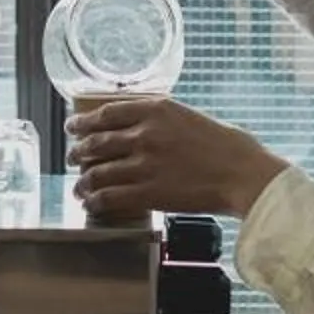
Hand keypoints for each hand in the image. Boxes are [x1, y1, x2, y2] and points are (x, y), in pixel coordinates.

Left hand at [66, 96, 288, 217]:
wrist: (241, 173)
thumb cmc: (226, 146)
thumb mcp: (191, 117)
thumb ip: (163, 120)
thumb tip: (144, 128)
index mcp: (156, 110)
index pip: (106, 113)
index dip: (84, 121)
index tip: (74, 126)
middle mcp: (144, 134)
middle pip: (96, 142)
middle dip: (78, 152)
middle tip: (72, 157)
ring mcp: (144, 164)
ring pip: (98, 172)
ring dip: (83, 181)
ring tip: (79, 187)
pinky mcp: (147, 192)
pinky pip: (109, 197)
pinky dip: (95, 201)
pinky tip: (91, 204)